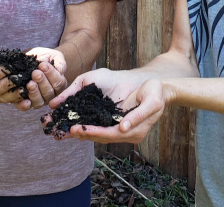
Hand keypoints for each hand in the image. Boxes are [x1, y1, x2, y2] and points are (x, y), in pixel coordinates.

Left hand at [14, 48, 66, 110]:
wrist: (32, 59)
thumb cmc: (45, 58)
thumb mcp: (53, 56)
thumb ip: (59, 62)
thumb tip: (60, 70)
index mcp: (59, 84)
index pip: (58, 82)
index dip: (51, 74)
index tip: (43, 65)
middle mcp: (51, 95)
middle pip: (49, 93)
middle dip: (42, 82)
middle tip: (36, 73)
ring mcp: (39, 100)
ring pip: (39, 101)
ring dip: (34, 93)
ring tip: (30, 83)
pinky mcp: (26, 103)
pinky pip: (25, 107)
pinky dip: (24, 105)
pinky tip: (25, 101)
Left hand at [44, 69, 163, 143]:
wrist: (160, 87)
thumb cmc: (156, 92)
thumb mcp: (152, 101)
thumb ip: (138, 115)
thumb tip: (122, 128)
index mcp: (134, 131)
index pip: (109, 134)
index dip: (93, 133)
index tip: (76, 130)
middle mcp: (126, 133)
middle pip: (101, 136)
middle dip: (82, 134)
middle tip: (63, 130)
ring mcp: (121, 129)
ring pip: (98, 133)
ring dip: (82, 131)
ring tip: (63, 128)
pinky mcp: (117, 121)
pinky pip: (100, 125)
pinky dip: (87, 124)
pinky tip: (74, 120)